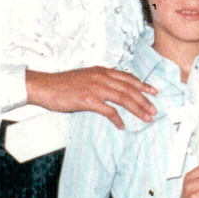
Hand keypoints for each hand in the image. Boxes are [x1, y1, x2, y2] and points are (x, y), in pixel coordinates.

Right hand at [25, 66, 156, 125]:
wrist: (45, 86)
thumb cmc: (62, 84)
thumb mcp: (85, 76)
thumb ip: (99, 78)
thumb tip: (112, 83)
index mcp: (101, 71)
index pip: (127, 77)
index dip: (142, 85)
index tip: (153, 91)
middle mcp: (101, 77)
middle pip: (129, 89)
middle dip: (144, 100)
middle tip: (154, 110)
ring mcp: (95, 88)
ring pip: (123, 98)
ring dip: (137, 109)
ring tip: (146, 118)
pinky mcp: (88, 100)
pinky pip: (109, 111)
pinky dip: (117, 119)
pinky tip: (122, 126)